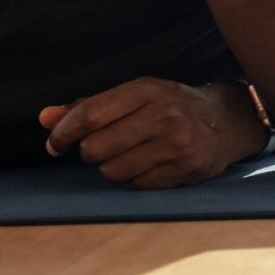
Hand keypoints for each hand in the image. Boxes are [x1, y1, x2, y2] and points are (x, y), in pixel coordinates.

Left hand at [39, 77, 267, 188]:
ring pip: (112, 171)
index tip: (56, 143)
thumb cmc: (172, 106)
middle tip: (107, 144)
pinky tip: (152, 163)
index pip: (89, 115)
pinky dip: (136, 177)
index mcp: (148, 90)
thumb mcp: (136, 96)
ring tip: (133, 153)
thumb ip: (90, 107)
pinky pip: (136, 185)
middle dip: (92, 151)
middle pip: (94, 149)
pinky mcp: (186, 170)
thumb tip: (46, 118)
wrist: (229, 120)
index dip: (63, 133)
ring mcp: (177, 145)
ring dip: (113, 167)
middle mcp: (165, 115)